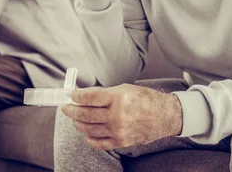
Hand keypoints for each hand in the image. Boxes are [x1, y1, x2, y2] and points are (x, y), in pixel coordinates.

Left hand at [62, 84, 182, 150]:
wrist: (164, 116)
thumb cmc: (145, 99)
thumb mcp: (125, 89)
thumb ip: (105, 93)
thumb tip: (86, 96)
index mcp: (118, 98)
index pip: (89, 98)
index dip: (76, 97)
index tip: (71, 95)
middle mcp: (116, 115)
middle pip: (85, 114)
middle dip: (72, 110)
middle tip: (66, 107)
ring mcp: (118, 130)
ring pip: (89, 129)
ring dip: (78, 123)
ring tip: (74, 119)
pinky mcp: (121, 141)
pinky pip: (99, 143)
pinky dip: (89, 138)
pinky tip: (85, 133)